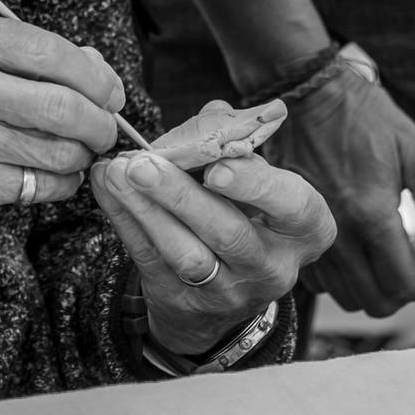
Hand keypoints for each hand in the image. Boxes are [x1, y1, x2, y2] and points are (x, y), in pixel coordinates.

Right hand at [0, 8, 124, 218]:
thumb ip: (28, 51)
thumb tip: (98, 72)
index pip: (48, 51)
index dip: (93, 75)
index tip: (110, 90)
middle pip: (59, 105)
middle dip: (99, 121)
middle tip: (107, 127)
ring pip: (54, 149)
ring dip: (83, 154)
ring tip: (84, 150)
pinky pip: (35, 185)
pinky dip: (61, 183)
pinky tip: (60, 175)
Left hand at [92, 105, 335, 356]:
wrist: (230, 287)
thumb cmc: (250, 208)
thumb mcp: (261, 179)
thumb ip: (240, 143)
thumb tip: (214, 111)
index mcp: (306, 228)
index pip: (292, 206)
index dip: (255, 187)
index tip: (217, 167)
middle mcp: (274, 267)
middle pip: (228, 232)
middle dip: (181, 196)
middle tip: (145, 164)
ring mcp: (230, 292)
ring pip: (186, 253)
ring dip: (147, 210)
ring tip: (119, 172)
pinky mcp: (187, 303)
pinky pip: (152, 261)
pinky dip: (126, 221)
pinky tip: (108, 188)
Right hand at [267, 64, 414, 317]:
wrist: (306, 92)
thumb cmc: (365, 115)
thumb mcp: (414, 148)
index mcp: (371, 215)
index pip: (406, 283)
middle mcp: (338, 234)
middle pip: (377, 301)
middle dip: (407, 288)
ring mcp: (311, 235)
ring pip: (348, 296)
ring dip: (376, 284)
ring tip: (390, 249)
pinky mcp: (292, 230)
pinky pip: (321, 280)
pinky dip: (345, 276)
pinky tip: (360, 245)